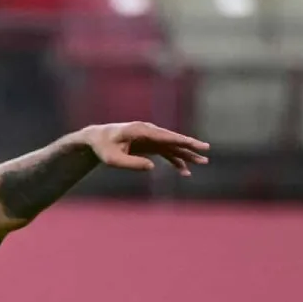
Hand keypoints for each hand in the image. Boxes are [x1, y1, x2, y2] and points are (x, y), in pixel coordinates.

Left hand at [84, 122, 209, 176]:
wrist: (96, 139)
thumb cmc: (103, 148)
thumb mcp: (113, 160)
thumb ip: (132, 163)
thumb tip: (153, 167)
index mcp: (141, 130)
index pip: (166, 136)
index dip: (183, 141)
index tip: (196, 145)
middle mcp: (149, 131)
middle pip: (173, 140)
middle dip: (190, 147)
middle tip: (206, 153)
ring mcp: (150, 137)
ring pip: (172, 146)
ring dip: (186, 155)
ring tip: (201, 163)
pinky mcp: (148, 144)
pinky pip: (165, 152)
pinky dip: (175, 160)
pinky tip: (184, 171)